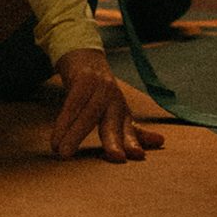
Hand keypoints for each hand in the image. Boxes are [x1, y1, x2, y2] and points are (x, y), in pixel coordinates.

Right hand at [49, 50, 164, 162]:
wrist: (83, 57)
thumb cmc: (100, 93)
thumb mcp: (115, 112)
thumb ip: (132, 131)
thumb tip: (161, 141)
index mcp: (122, 110)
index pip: (129, 129)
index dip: (134, 142)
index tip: (139, 155)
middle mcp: (114, 98)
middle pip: (112, 123)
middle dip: (114, 141)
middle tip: (116, 158)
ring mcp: (98, 87)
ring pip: (87, 115)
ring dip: (74, 135)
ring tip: (63, 153)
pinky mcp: (82, 80)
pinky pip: (71, 104)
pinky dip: (63, 122)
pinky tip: (56, 138)